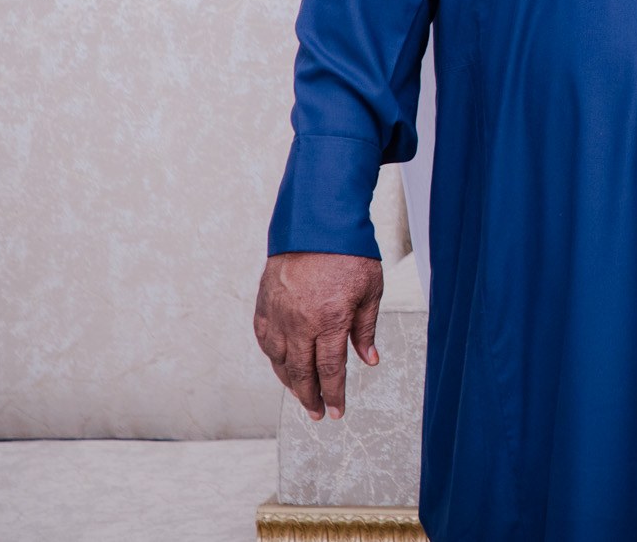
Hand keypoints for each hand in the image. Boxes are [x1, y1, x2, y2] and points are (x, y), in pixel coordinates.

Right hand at [254, 251, 382, 420]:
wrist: (317, 223)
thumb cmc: (349, 253)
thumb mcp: (371, 290)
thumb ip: (366, 329)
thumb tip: (369, 360)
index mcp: (330, 320)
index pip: (330, 370)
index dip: (334, 394)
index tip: (337, 411)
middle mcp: (300, 323)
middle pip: (302, 372)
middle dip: (311, 397)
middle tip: (318, 414)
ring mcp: (279, 314)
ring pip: (280, 360)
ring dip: (290, 382)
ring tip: (302, 394)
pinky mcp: (265, 304)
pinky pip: (265, 340)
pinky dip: (273, 357)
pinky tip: (281, 365)